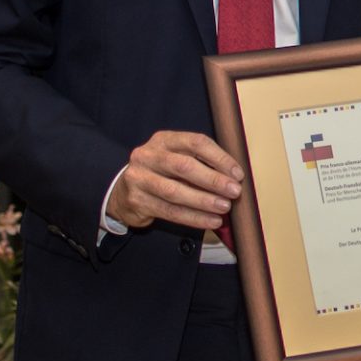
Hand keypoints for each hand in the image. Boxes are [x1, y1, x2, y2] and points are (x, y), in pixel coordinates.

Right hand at [104, 130, 242, 230]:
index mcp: (163, 140)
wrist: (123, 192)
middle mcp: (148, 156)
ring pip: (175, 191)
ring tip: (224, 207)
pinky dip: (193, 217)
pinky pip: (169, 211)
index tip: (238, 173)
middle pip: (184, 166)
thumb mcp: (176, 158)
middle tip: (234, 191)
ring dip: (204, 201)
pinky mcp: (136, 201)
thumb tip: (234, 177)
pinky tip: (211, 221)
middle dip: (213, 180)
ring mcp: (139, 178)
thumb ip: (200, 162)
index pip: (195, 143)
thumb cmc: (161, 173)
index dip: (219, 158)